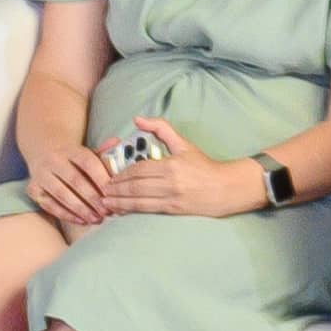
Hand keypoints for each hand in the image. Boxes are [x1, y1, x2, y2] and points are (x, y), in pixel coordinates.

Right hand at [24, 138, 115, 230]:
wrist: (44, 154)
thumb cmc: (74, 159)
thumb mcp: (87, 152)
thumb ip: (104, 151)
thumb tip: (117, 141)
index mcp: (70, 150)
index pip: (88, 163)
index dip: (101, 179)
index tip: (113, 194)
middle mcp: (53, 160)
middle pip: (75, 180)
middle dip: (93, 198)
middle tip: (107, 211)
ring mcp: (40, 175)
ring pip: (61, 194)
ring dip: (81, 209)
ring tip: (97, 219)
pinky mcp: (33, 189)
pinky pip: (49, 205)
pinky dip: (66, 214)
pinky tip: (81, 220)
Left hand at [100, 119, 262, 219]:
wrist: (229, 188)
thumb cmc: (204, 165)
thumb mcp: (184, 143)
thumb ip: (161, 128)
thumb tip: (137, 119)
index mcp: (170, 165)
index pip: (137, 170)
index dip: (120, 174)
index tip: (109, 176)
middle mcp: (170, 182)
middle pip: (134, 186)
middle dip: (115, 189)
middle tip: (101, 190)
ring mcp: (172, 198)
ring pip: (138, 200)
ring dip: (119, 202)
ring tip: (105, 202)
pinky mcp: (175, 210)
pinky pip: (148, 210)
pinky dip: (132, 210)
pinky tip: (121, 211)